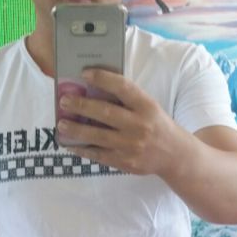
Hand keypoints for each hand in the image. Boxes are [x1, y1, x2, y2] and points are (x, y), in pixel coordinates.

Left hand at [57, 68, 180, 176]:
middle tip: (63, 101)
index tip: (84, 73)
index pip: (123, 88)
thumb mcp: (148, 107)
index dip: (103, 79)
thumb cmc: (156, 125)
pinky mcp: (125, 162)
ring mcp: (132, 146)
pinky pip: (99, 155)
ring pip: (98, 136)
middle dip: (81, 106)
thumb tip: (93, 89)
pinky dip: (82, 150)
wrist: (174, 155)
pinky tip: (69, 144)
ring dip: (76, 130)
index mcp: (146, 106)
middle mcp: (140, 125)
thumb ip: (127, 100)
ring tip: (61, 124)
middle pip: (106, 113)